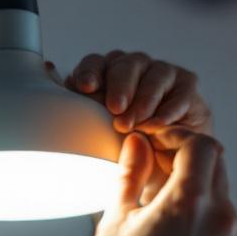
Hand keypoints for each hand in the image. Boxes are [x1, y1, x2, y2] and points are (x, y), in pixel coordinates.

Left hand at [47, 52, 211, 202]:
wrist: (157, 172)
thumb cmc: (119, 150)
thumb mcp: (90, 131)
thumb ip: (70, 103)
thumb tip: (49, 69)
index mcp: (106, 74)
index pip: (95, 63)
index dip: (90, 72)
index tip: (86, 88)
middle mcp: (134, 69)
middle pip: (126, 64)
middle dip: (119, 86)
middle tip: (115, 109)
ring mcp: (163, 75)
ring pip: (155, 74)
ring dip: (144, 98)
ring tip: (136, 123)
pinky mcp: (187, 88)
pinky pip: (181, 92)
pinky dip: (169, 109)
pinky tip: (158, 125)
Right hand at [84, 129, 236, 235]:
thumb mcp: (113, 229)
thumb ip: (128, 178)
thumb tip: (136, 143)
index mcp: (189, 205)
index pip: (200, 146)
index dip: (179, 139)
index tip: (159, 145)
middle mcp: (224, 223)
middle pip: (216, 173)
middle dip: (189, 168)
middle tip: (159, 180)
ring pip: (223, 212)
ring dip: (198, 210)